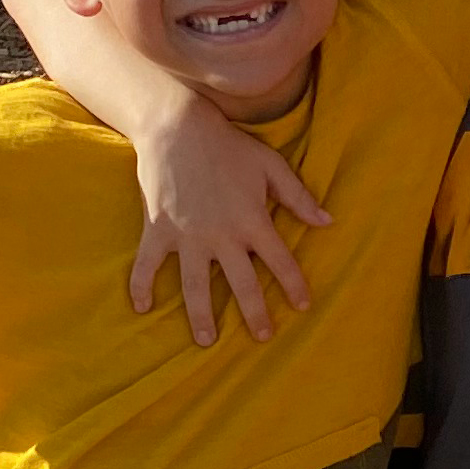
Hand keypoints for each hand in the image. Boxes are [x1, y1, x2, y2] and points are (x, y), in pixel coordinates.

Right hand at [123, 101, 327, 344]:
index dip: (294, 285)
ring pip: (195, 285)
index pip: (281, 262)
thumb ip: (298, 197)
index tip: (303, 306)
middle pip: (242, 284)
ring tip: (206, 341)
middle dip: (255, 314)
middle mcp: (221, 235)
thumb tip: (328, 222)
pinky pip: (147, 264)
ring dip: (201, 316)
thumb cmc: (229, 145)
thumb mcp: (271, 166)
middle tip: (263, 337)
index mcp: (253, 221)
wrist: (176, 127)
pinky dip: (141, 286)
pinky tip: (143, 309)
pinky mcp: (157, 229)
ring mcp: (187, 236)